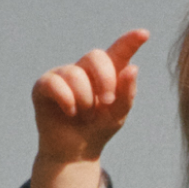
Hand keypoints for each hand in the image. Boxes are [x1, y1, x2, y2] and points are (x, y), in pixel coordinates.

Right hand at [31, 29, 148, 166]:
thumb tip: (132, 68)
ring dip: (85, 100)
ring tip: (85, 115)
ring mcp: (62, 74)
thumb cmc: (97, 129)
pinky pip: (55, 83)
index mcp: (105, 72)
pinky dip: (67, 100)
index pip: (118, 52)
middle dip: (105, 80)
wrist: (75, 153)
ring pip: (75, 74)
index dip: (130, 41)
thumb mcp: (117, 115)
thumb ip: (126, 94)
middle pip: (95, 56)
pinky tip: (70, 112)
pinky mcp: (44, 85)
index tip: (144, 34)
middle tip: (107, 102)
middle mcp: (83, 68)